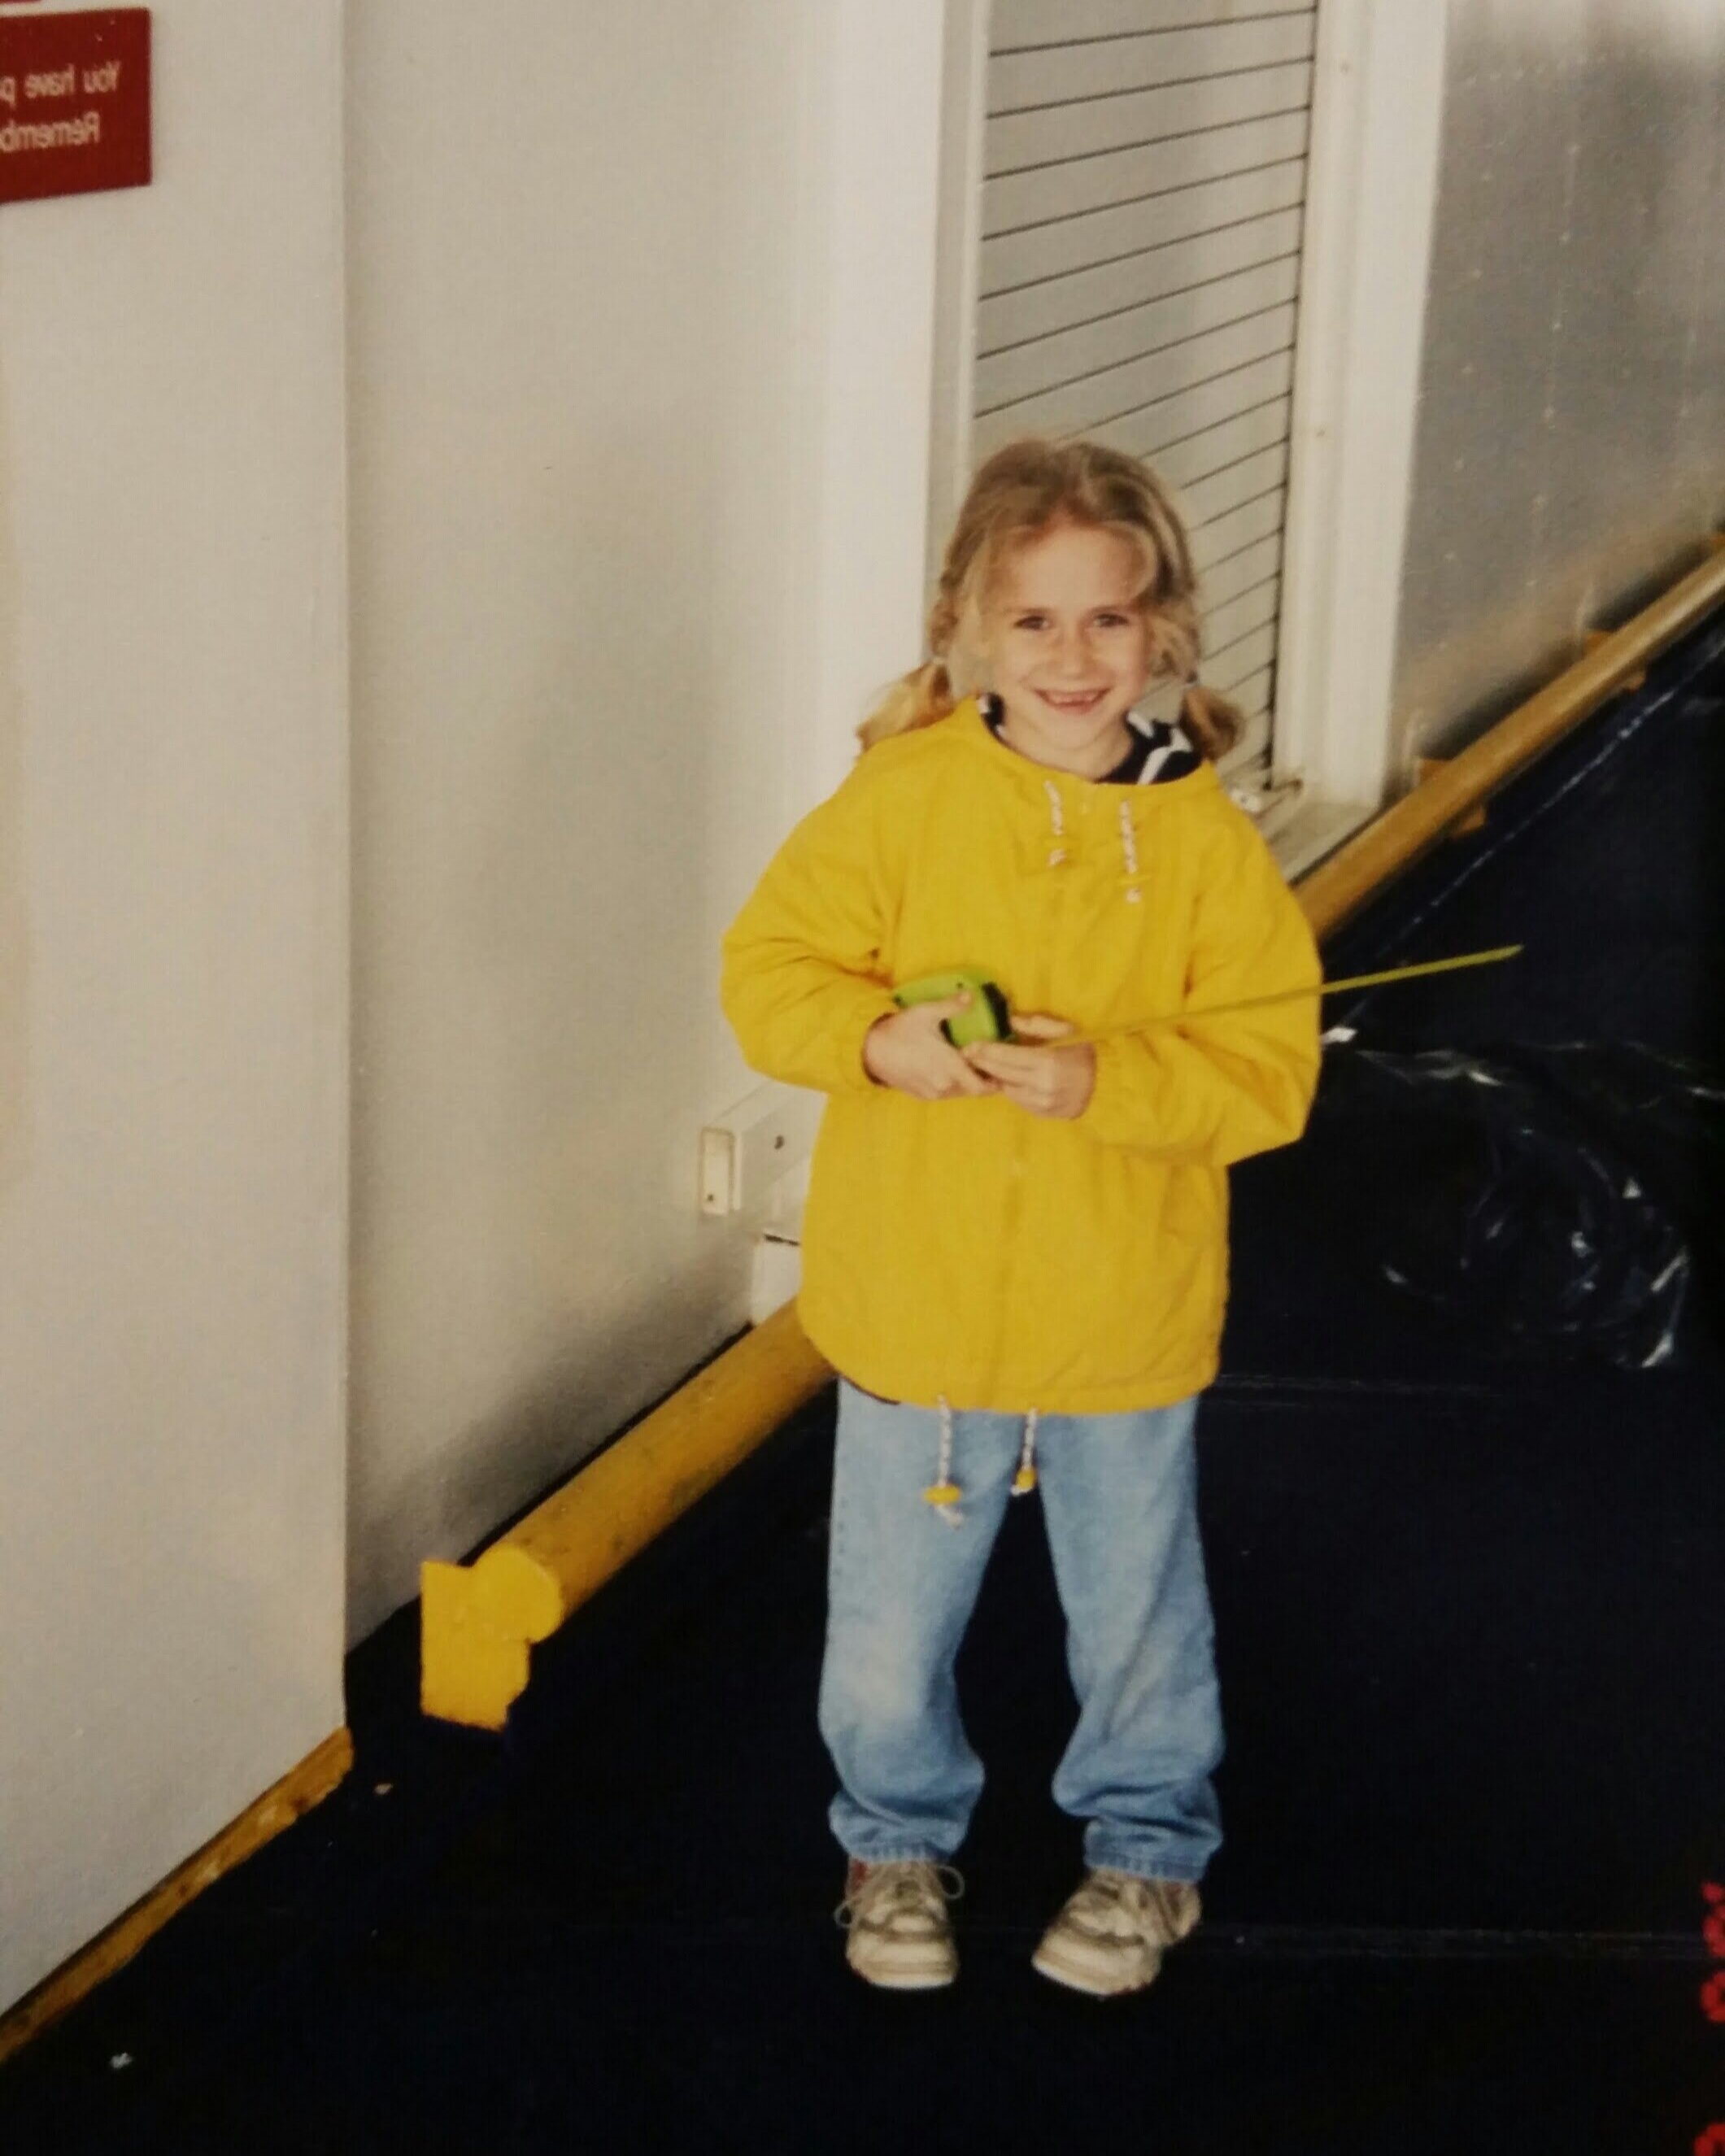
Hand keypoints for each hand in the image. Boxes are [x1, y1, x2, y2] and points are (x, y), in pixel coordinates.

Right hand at [863, 994, 1000, 1100]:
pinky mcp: (921, 1095)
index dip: (994, 1079)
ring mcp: (932, 1093)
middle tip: (988, 1065)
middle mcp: (943, 1085)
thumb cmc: (900, 1030)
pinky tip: (951, 1071)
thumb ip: (951, 1006)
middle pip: (974, 1091)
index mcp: (949, 1066)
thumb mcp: (926, 1013)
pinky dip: (952, 1086)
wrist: (870, 1050)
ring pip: (959, 1093)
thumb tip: (971, 995)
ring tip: (971, 1067)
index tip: (999, 1066)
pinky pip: (945, 1094)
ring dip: (967, 1083)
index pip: (982, 1086)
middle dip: (983, 1080)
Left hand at [962, 1013, 1095, 1119]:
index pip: (1008, 1056)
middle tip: (967, 1054)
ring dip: (994, 1077)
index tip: (971, 1045)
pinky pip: (1018, 1100)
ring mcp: (1041, 1102)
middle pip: (1002, 1073)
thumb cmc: (1086, 1054)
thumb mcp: (1069, 1032)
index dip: (987, 1051)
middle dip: (983, 1063)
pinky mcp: (1042, 1113)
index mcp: (1048, 1062)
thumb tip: (1011, 1019)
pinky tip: (1003, 1079)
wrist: (1106, 1087)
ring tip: (981, 1066)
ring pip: (1007, 1089)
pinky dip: (1010, 1088)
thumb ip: (1040, 1024)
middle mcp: (1041, 1085)